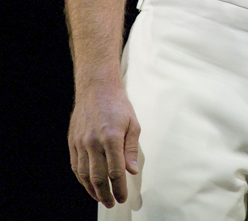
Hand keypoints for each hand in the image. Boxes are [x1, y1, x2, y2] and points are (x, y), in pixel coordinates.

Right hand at [68, 83, 140, 208]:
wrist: (96, 87)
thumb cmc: (118, 104)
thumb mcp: (133, 123)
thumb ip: (131, 149)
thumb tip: (132, 170)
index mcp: (111, 137)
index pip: (115, 171)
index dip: (119, 187)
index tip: (123, 197)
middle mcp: (93, 142)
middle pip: (98, 177)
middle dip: (106, 194)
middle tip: (112, 202)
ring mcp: (81, 142)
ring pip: (84, 175)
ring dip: (92, 190)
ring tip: (101, 198)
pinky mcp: (73, 141)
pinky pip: (76, 166)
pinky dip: (82, 179)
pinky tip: (89, 184)